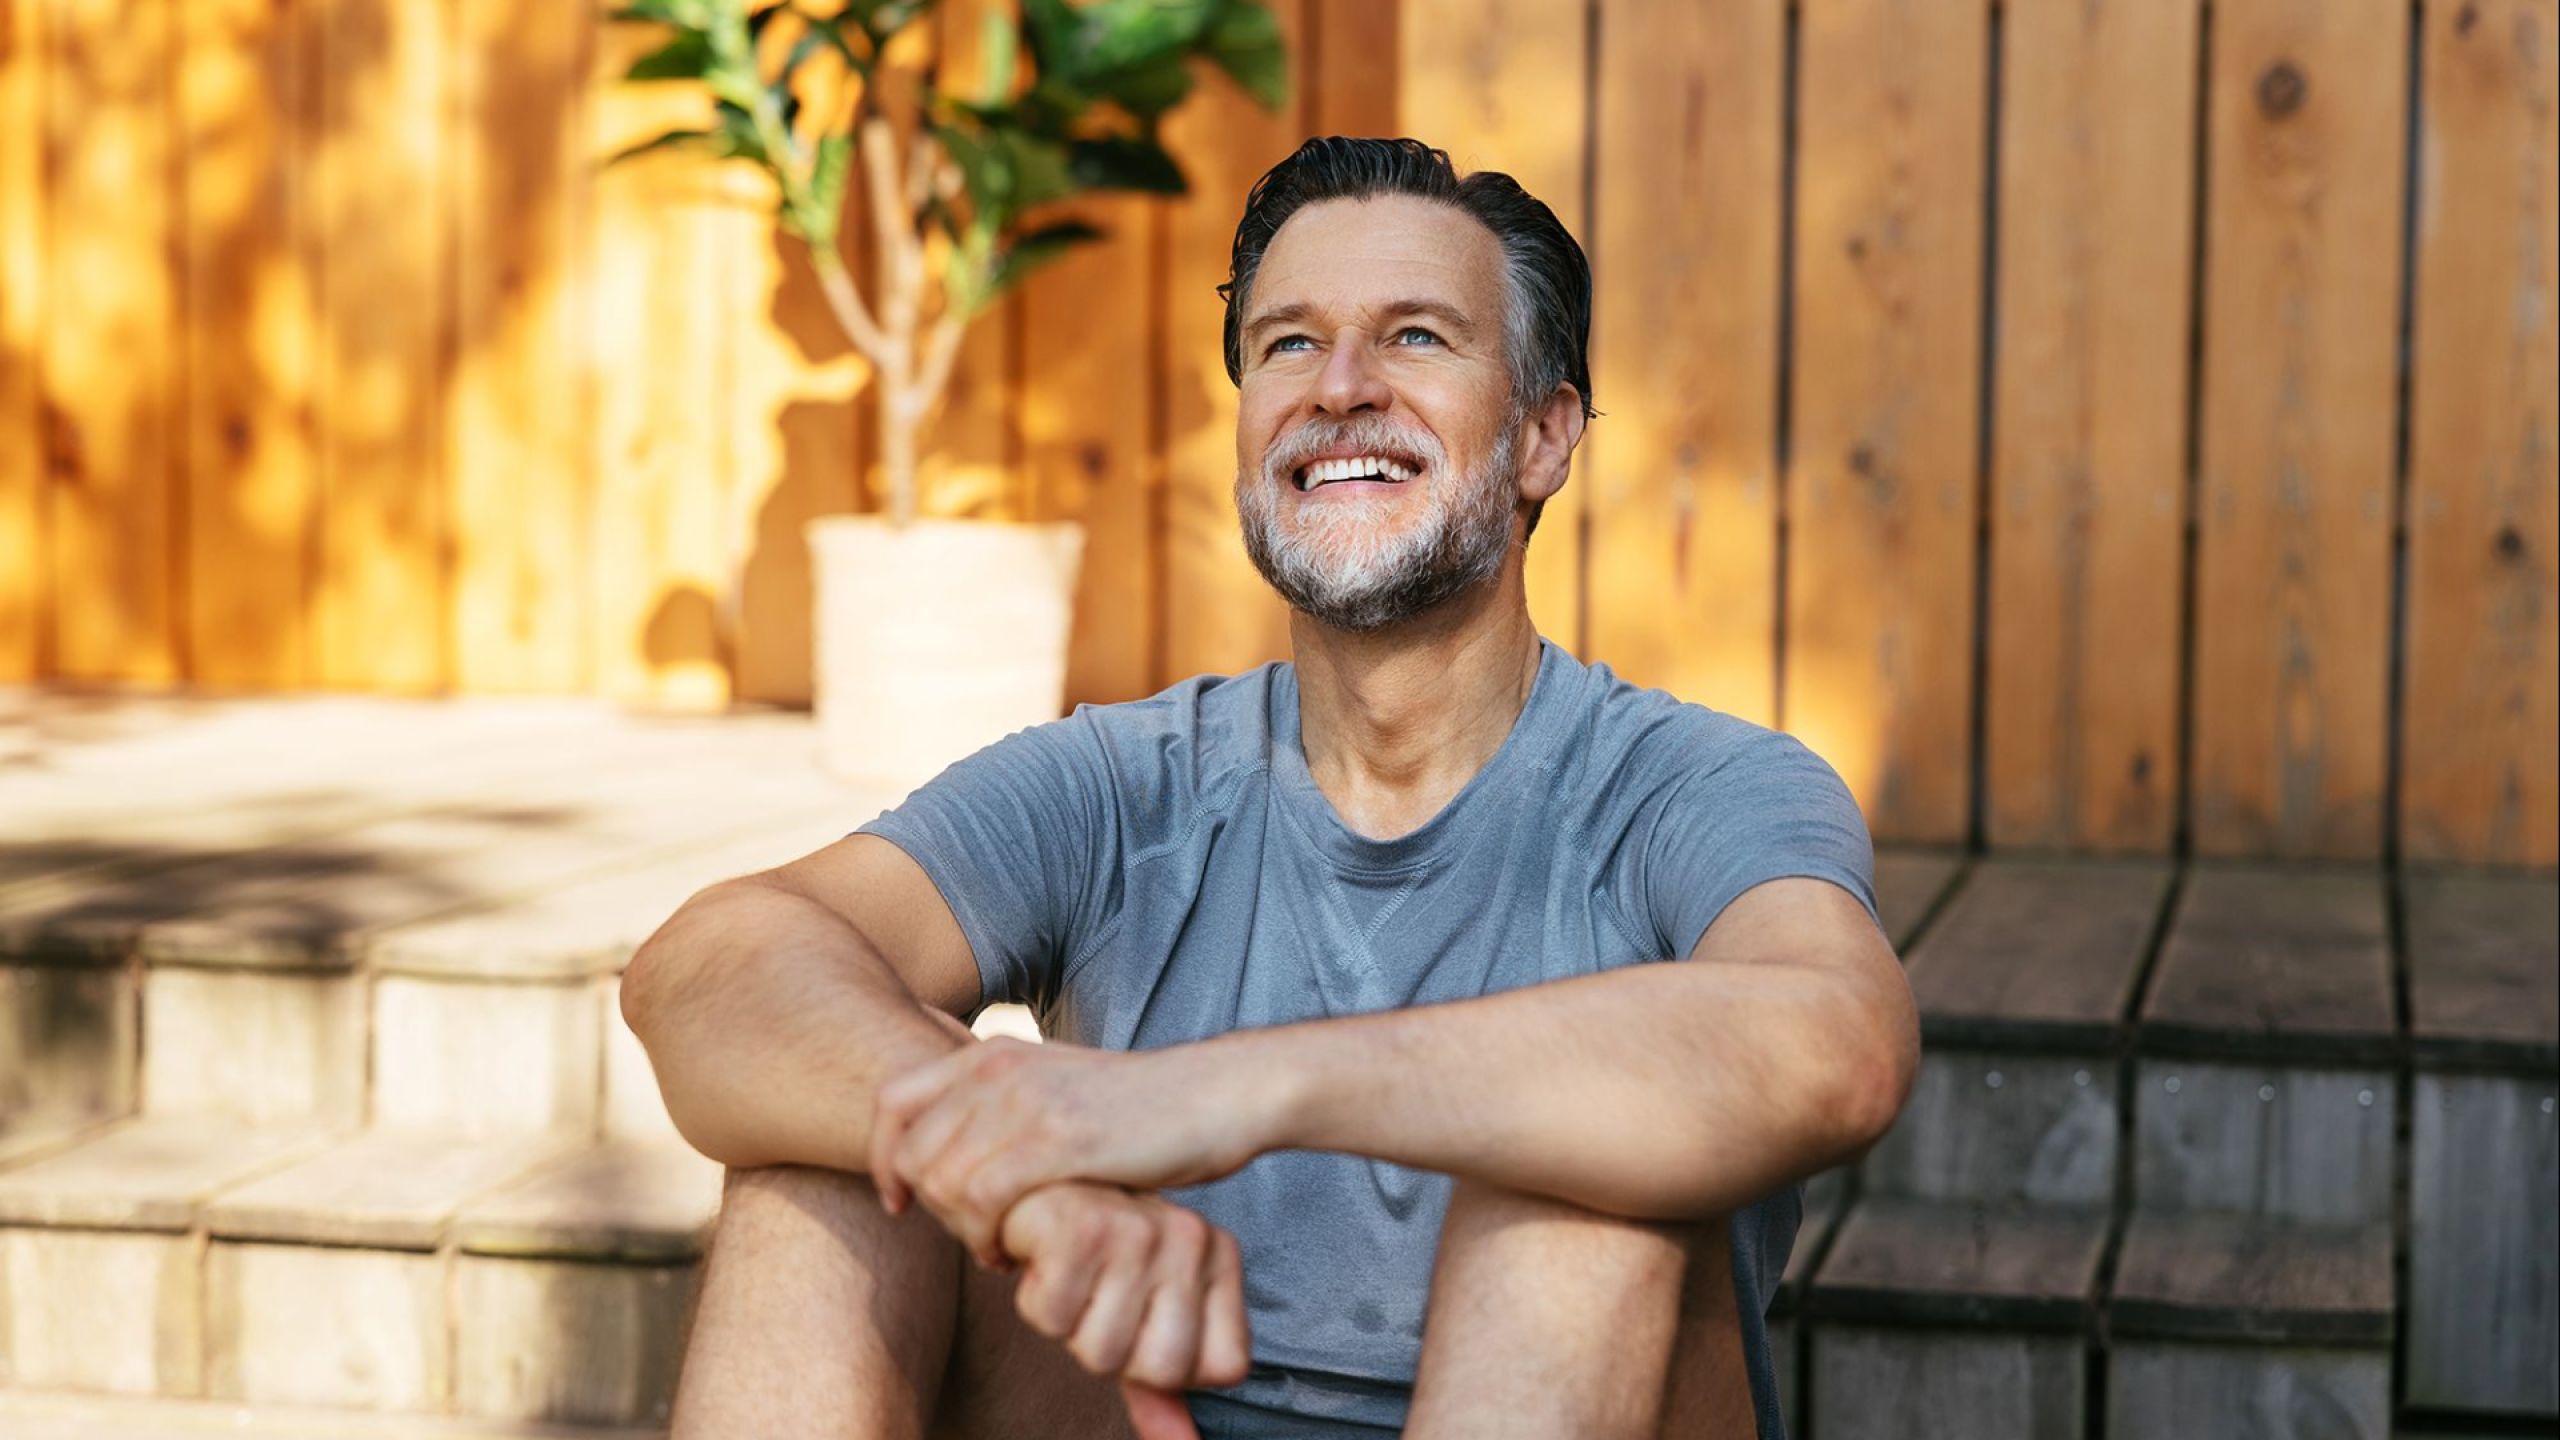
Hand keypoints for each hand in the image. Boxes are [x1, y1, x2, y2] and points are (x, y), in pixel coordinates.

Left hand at [871, 1036, 1269, 1264]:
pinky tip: (1014, 1254)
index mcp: (994, 1052)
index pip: (892, 1101)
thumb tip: (947, 1148)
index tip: (903, 1204)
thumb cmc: (1137, 1107)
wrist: (1214, 1095)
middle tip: (972, 1236)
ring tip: (996, 1248)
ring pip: (940, 1180)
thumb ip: (1001, 1105)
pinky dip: (985, 1239)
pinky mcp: (1058, 1140)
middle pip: (911, 1152)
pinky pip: (980, 1198)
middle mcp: (999, 1068)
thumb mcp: (1056, 1087)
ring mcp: (1027, 1101)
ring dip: (958, 1230)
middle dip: (930, 1208)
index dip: (884, 1159)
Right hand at [1001, 1182, 1251, 1439]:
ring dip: (1071, 1326)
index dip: (1169, 1362)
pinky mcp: (1084, 1227)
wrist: (1032, 1179)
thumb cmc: (1093, 1253)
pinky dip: (1036, 1298)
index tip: (1141, 1319)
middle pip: (1164, 1367)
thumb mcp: (1142, 1316)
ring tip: (1073, 1277)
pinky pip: (1053, 1317)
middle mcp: (1191, 1237)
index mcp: (1219, 1255)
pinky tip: (1046, 1260)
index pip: (1224, 1367)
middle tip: (1100, 1300)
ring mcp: (1141, 1231)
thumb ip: (1166, 1387)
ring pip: (1102, 1351)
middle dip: (1116, 1350)